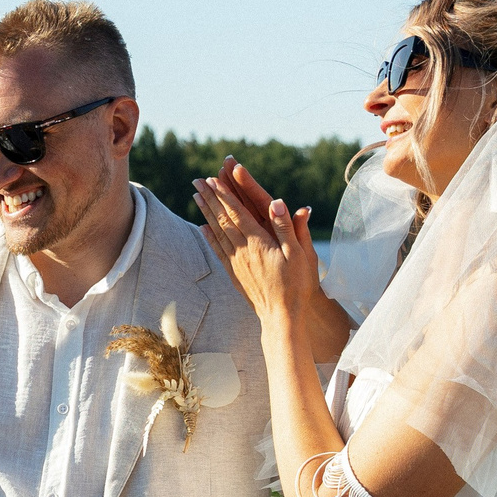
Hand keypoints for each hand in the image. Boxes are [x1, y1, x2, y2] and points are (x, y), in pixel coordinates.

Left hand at [195, 158, 324, 327]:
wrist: (282, 317)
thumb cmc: (296, 285)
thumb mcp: (299, 254)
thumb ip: (286, 228)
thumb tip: (276, 201)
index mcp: (259, 243)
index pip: (238, 212)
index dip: (225, 194)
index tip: (213, 178)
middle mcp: (243, 250)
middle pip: (223, 218)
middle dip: (210, 197)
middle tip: (197, 180)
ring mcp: (237, 262)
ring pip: (217, 232)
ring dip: (206, 212)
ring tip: (196, 196)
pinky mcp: (235, 274)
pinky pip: (218, 251)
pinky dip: (209, 236)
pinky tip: (203, 227)